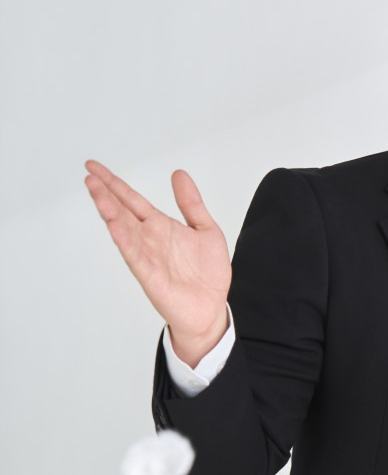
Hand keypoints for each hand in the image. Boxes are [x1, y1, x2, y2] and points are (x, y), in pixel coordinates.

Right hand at [83, 160, 231, 360]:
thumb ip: (191, 203)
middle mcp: (149, 239)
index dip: (114, 183)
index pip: (131, 200)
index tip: (94, 167)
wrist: (211, 308)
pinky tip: (114, 226)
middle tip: (89, 174)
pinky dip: (124, 241)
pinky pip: (135, 256)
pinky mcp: (150, 276)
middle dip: (105, 193)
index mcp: (160, 226)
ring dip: (109, 212)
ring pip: (123, 230)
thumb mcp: (206, 229)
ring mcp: (147, 257)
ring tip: (96, 193)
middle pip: (122, 211)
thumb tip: (178, 174)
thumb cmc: (207, 273)